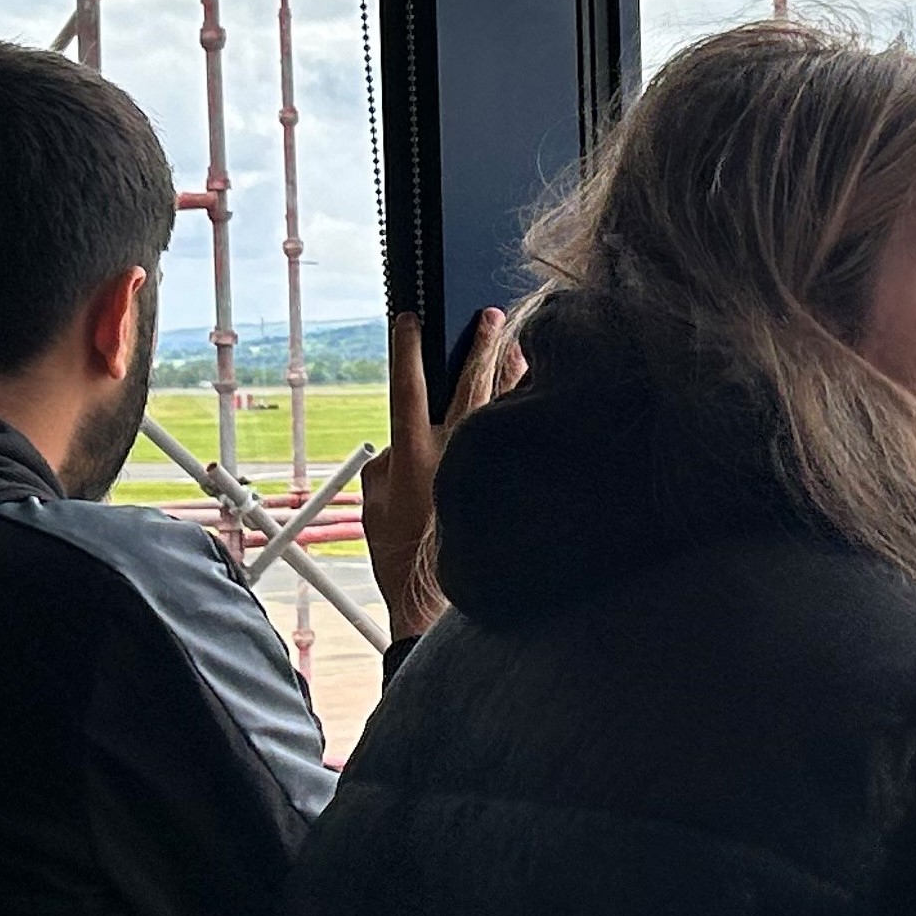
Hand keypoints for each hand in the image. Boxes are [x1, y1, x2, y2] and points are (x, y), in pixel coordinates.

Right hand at [365, 307, 520, 641]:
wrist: (436, 600)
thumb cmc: (400, 554)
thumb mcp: (374, 505)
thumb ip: (384, 463)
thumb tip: (401, 442)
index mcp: (414, 455)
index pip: (407, 387)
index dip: (406, 350)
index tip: (410, 318)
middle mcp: (454, 453)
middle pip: (469, 385)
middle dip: (480, 345)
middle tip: (490, 315)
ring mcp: (486, 468)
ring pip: (502, 406)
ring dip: (510, 370)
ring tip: (519, 340)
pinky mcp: (509, 484)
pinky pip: (521, 439)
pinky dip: (527, 413)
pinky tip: (540, 394)